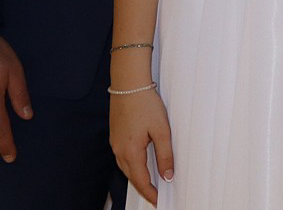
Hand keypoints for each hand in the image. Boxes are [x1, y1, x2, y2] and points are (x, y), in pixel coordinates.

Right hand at [110, 84, 172, 205]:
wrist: (128, 83)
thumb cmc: (144, 103)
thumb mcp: (161, 130)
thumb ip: (165, 155)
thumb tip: (168, 175)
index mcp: (130, 152)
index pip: (140, 181)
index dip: (150, 193)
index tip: (158, 200)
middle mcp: (119, 150)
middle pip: (131, 177)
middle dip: (143, 188)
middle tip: (155, 196)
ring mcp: (115, 143)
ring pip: (125, 167)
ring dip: (137, 177)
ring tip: (149, 183)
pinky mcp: (115, 135)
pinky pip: (122, 157)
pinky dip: (131, 165)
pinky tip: (139, 163)